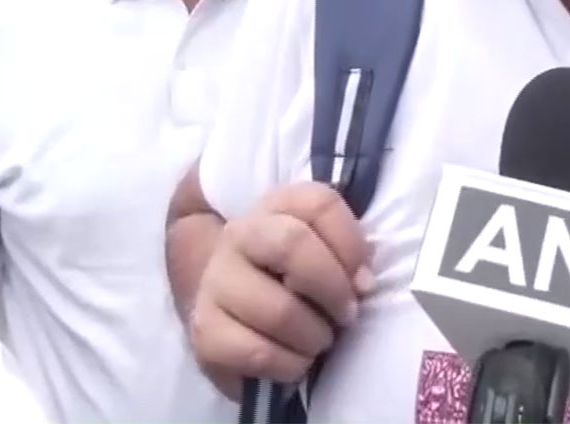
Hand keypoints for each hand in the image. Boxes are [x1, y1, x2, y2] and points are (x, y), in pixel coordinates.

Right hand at [188, 182, 373, 394]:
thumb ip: (349, 255)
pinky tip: (297, 362)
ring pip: (277, 309)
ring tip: (321, 342)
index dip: (351, 244)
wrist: (243, 319)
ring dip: (314, 335)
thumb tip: (362, 282)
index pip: (319, 204)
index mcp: (277, 206)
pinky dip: (289, 364)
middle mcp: (240, 234)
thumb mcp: (328, 255)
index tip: (365, 282)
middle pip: (291, 244)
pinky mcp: (204, 331)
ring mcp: (216, 280)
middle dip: (331, 288)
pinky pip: (256, 352)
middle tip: (348, 315)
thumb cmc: (301, 284)